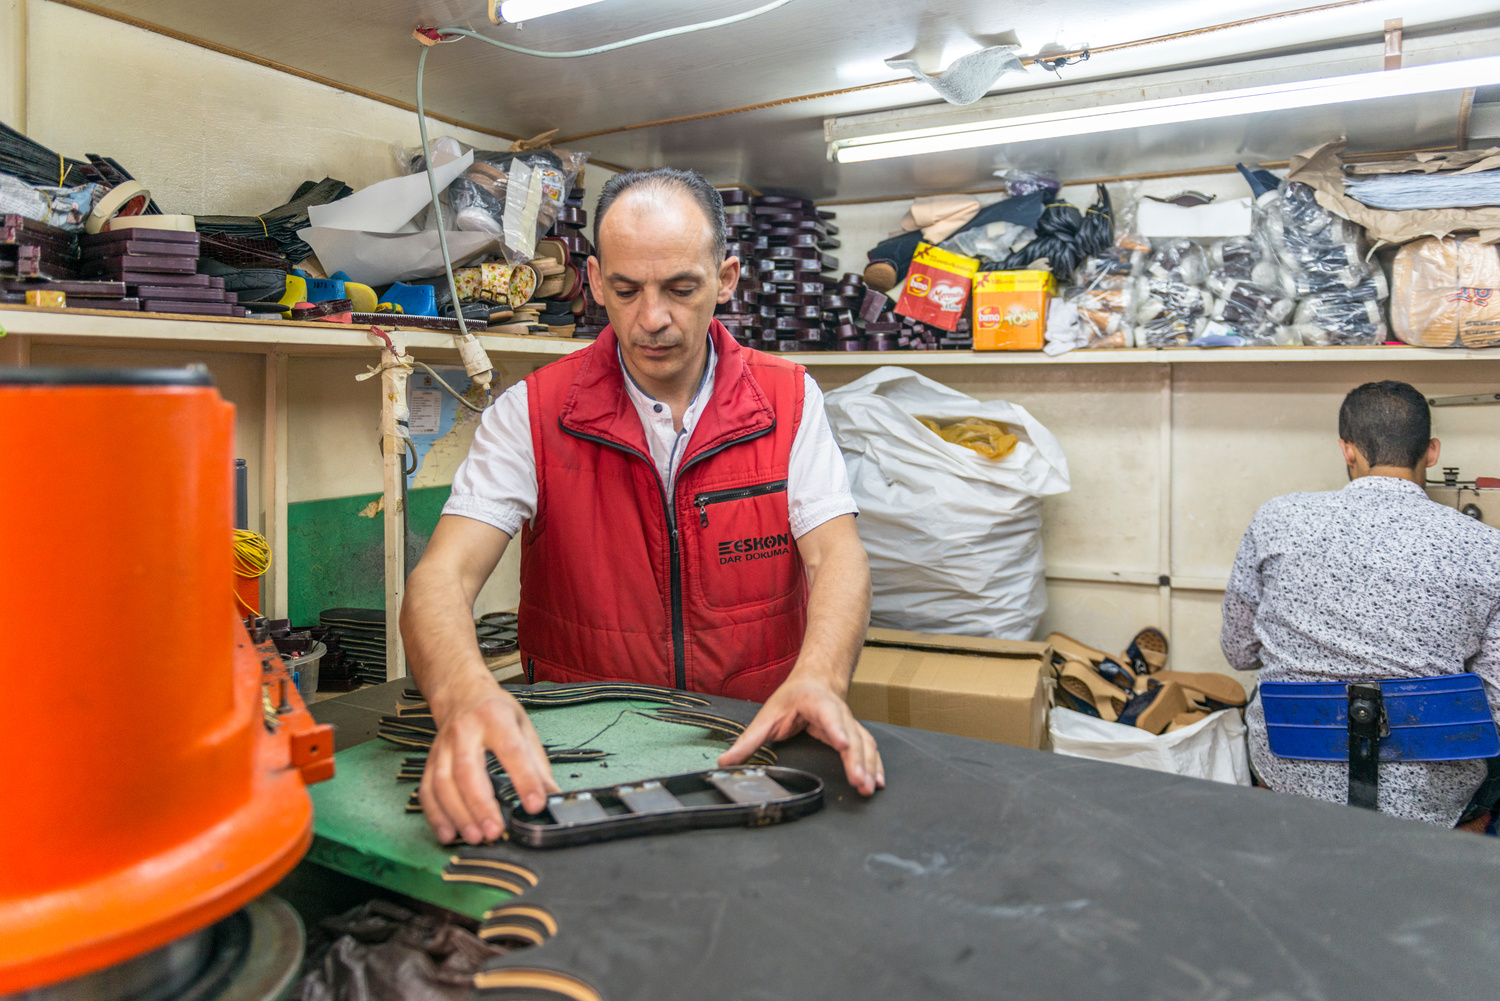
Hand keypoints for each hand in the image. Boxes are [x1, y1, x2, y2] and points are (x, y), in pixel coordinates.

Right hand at [419, 683, 558, 844]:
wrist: (460, 693)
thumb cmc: (496, 711)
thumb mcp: (523, 726)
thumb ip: (537, 763)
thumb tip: (553, 795)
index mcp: (495, 718)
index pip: (511, 750)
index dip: (525, 779)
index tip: (535, 805)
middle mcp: (465, 731)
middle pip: (468, 771)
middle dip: (481, 805)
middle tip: (496, 831)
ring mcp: (443, 746)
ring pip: (443, 783)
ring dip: (458, 814)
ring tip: (476, 837)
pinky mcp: (431, 760)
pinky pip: (427, 790)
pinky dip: (435, 815)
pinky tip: (448, 834)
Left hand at [718, 675, 884, 795]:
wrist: (816, 681)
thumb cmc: (793, 698)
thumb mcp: (767, 717)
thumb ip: (748, 741)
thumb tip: (725, 761)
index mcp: (816, 703)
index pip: (828, 715)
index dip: (837, 730)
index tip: (843, 744)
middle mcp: (838, 712)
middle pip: (851, 735)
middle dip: (856, 759)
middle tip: (858, 781)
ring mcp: (849, 723)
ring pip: (863, 743)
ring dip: (868, 765)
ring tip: (868, 787)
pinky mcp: (855, 734)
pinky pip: (869, 749)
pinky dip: (875, 765)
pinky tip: (877, 781)